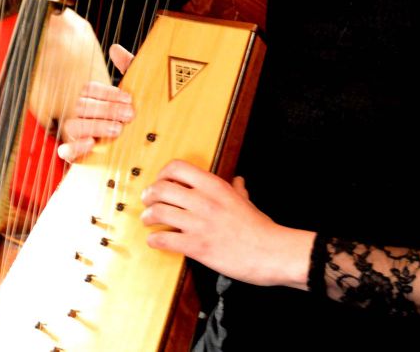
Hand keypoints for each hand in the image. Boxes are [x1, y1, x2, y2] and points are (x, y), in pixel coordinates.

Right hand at [56, 44, 134, 161]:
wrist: (145, 153)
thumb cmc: (137, 119)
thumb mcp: (137, 94)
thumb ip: (128, 68)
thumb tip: (115, 48)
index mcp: (93, 100)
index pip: (88, 89)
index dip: (107, 93)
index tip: (129, 99)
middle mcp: (82, 116)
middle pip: (81, 106)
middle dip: (107, 109)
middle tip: (129, 114)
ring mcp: (78, 136)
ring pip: (73, 126)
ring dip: (95, 125)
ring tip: (117, 129)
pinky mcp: (78, 156)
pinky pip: (65, 151)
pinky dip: (75, 147)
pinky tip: (91, 143)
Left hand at [140, 159, 314, 289]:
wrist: (272, 252)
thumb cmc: (261, 228)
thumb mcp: (247, 202)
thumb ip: (237, 189)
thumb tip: (238, 180)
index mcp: (215, 186)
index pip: (177, 168)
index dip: (163, 174)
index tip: (160, 182)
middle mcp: (204, 201)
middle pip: (161, 188)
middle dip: (149, 196)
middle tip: (147, 202)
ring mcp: (199, 224)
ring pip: (158, 213)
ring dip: (147, 217)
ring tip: (148, 221)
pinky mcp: (197, 246)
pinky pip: (164, 240)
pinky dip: (154, 240)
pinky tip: (155, 241)